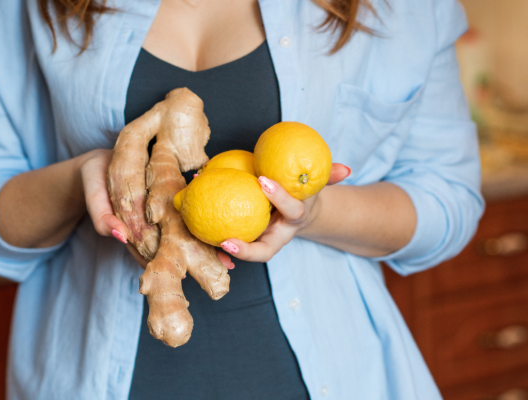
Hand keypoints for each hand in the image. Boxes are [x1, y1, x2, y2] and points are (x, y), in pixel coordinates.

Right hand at [79, 149, 234, 270]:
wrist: (97, 165)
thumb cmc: (93, 181)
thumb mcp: (93, 196)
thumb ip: (102, 217)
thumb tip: (121, 236)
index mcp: (134, 231)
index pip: (154, 252)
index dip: (173, 264)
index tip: (192, 275)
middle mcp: (149, 226)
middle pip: (175, 245)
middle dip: (199, 258)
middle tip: (225, 266)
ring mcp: (157, 215)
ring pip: (182, 231)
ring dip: (204, 241)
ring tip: (229, 251)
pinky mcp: (165, 199)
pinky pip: (181, 211)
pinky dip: (197, 217)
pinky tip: (219, 220)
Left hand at [219, 163, 350, 262]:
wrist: (294, 213)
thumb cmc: (302, 195)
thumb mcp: (316, 185)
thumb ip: (329, 176)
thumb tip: (347, 169)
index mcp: (293, 221)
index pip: (290, 212)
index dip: (279, 199)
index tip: (263, 181)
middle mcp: (276, 236)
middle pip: (263, 250)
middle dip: (246, 249)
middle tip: (226, 239)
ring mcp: (259, 241)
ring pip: (241, 251)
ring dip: (223, 251)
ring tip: (206, 242)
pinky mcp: (243, 239)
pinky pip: (227, 242)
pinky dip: (211, 239)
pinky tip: (193, 218)